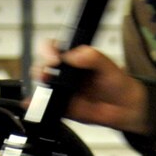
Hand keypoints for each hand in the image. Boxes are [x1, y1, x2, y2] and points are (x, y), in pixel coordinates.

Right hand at [35, 40, 149, 134]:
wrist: (124, 107)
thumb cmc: (117, 82)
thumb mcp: (107, 65)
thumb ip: (92, 57)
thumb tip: (75, 55)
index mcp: (73, 57)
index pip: (53, 48)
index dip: (48, 50)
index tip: (54, 58)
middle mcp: (64, 72)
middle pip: (43, 65)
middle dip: (40, 68)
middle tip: (46, 74)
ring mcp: (61, 89)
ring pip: (42, 85)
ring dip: (36, 85)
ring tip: (42, 88)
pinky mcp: (61, 106)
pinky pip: (45, 105)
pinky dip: (35, 104)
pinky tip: (30, 103)